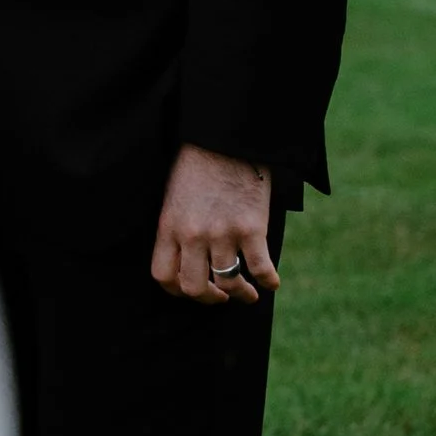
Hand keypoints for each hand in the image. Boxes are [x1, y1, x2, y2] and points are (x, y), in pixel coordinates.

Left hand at [151, 145, 277, 304]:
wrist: (228, 137)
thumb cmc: (199, 162)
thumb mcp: (174, 195)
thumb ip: (177, 226)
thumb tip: (186, 255)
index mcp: (170, 226)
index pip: (163, 276)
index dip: (177, 290)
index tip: (190, 289)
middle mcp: (193, 235)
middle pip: (194, 287)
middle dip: (208, 298)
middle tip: (219, 296)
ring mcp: (223, 233)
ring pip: (228, 282)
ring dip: (240, 293)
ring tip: (247, 294)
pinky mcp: (252, 228)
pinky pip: (260, 267)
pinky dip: (268, 281)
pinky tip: (271, 283)